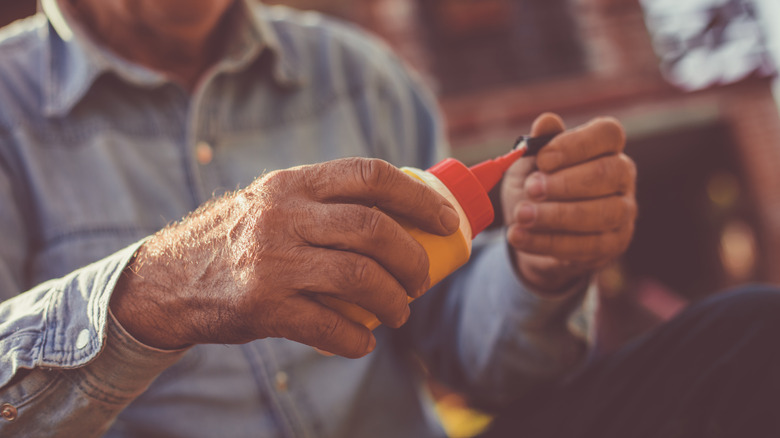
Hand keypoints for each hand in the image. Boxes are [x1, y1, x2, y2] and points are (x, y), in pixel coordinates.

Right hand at [110, 158, 459, 357]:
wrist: (165, 280)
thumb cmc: (233, 240)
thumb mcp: (270, 201)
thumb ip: (320, 201)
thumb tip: (393, 213)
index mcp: (291, 184)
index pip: (369, 175)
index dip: (418, 197)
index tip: (445, 221)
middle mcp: (282, 215)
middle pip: (373, 229)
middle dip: (413, 258)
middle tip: (422, 279)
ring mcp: (271, 261)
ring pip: (360, 277)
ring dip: (394, 300)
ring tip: (400, 311)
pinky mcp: (261, 306)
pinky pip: (329, 325)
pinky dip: (357, 338)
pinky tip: (363, 340)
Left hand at [501, 113, 636, 294]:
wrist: (531, 232)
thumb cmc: (535, 188)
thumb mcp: (529, 164)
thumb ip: (538, 143)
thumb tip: (546, 121)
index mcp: (605, 146)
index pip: (607, 134)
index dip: (576, 144)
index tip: (542, 159)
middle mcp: (622, 175)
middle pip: (608, 173)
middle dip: (565, 183)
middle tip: (531, 189)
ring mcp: (623, 211)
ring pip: (602, 213)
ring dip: (557, 215)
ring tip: (521, 216)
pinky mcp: (614, 243)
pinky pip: (587, 245)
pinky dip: (549, 242)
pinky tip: (520, 236)